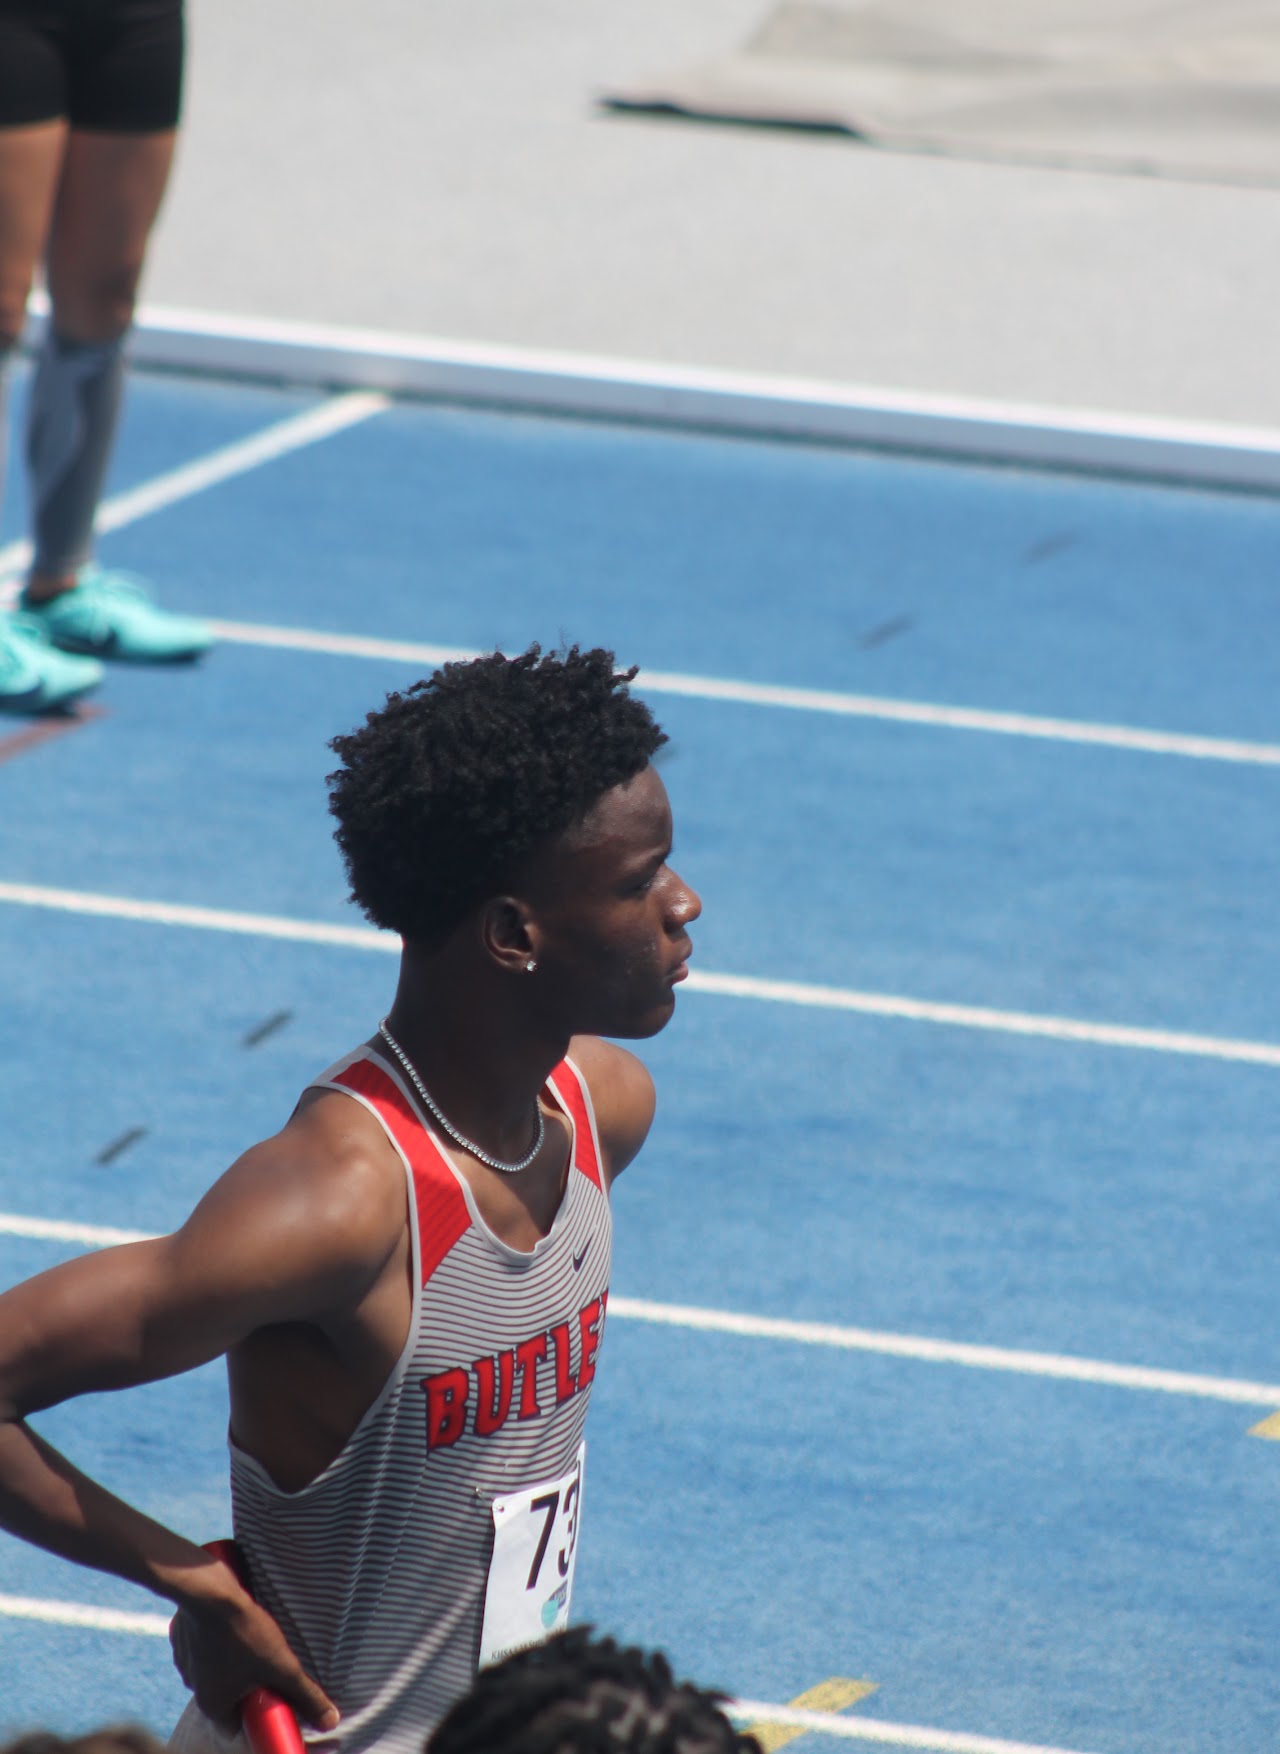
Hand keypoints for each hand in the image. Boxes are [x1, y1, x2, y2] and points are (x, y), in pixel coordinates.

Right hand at [169, 1557, 338, 1734]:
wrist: (209, 1589)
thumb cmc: (244, 1632)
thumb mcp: (281, 1666)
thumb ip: (305, 1695)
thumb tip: (330, 1721)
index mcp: (212, 1706)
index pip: (240, 1724)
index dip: (261, 1712)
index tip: (278, 1694)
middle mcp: (193, 1687)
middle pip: (230, 1694)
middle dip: (251, 1682)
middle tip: (272, 1662)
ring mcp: (185, 1659)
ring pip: (216, 1667)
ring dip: (235, 1657)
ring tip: (256, 1636)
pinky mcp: (183, 1633)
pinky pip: (206, 1641)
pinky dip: (220, 1635)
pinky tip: (237, 1619)